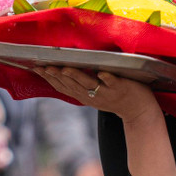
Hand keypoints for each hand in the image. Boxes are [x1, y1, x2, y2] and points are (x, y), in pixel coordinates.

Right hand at [36, 67, 160, 123]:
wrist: (138, 110)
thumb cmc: (115, 97)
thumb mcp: (93, 94)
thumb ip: (79, 83)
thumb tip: (61, 70)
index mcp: (84, 96)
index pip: (63, 86)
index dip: (49, 78)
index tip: (37, 68)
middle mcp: (92, 95)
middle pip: (72, 85)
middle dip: (57, 76)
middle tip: (45, 66)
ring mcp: (107, 92)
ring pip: (89, 84)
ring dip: (77, 76)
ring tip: (65, 68)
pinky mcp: (122, 88)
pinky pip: (113, 82)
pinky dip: (108, 78)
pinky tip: (102, 73)